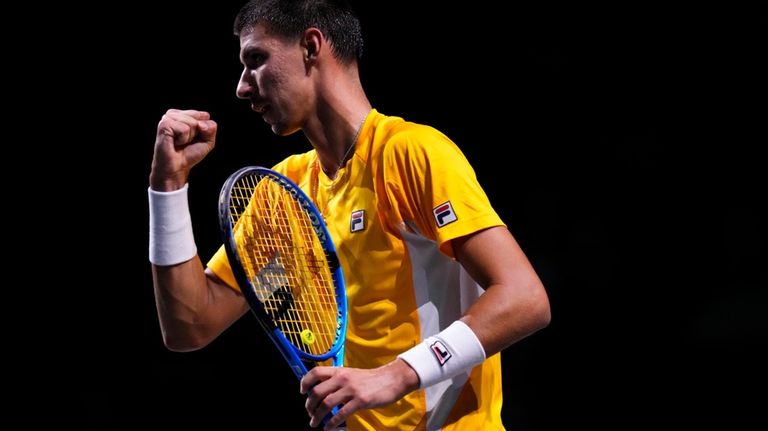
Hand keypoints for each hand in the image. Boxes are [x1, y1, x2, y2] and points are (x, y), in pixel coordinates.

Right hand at [149, 109, 217, 190]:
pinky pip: (184, 129)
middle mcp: (174, 114)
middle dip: (196, 134)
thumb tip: (202, 124)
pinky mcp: (164, 125)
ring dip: (189, 137)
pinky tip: (175, 143)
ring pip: (192, 123)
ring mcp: (167, 118)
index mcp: (183, 114)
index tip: (194, 139)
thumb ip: (211, 128)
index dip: (204, 130)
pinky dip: (183, 139)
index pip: (204, 115)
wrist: (177, 169)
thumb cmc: (189, 154)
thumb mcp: (207, 141)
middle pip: (198, 118)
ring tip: (179, 143)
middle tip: (186, 142)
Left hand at [300, 359, 418, 429]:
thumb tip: (323, 392)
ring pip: (326, 404)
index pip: (315, 372)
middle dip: (310, 405)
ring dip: (317, 416)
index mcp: (339, 371)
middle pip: (317, 391)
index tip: (303, 392)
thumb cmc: (372, 379)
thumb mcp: (352, 374)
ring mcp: (351, 390)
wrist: (392, 379)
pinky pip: (340, 414)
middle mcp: (342, 378)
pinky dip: (331, 423)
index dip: (305, 382)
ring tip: (315, 423)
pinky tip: (329, 427)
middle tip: (310, 413)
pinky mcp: (360, 401)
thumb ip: (338, 381)